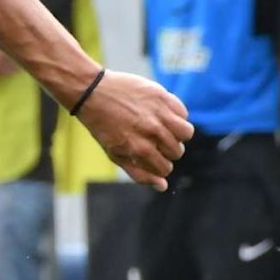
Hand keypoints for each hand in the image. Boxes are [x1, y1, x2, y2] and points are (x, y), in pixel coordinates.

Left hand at [73, 70, 191, 189]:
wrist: (92, 93)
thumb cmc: (102, 126)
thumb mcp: (115, 153)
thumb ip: (139, 172)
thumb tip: (163, 186)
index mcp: (140, 149)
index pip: (165, 168)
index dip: (160, 166)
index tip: (152, 158)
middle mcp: (152, 132)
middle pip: (177, 152)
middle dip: (168, 151)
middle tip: (155, 142)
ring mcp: (159, 113)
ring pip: (186, 133)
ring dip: (178, 135)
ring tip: (164, 130)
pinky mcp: (162, 97)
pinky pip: (183, 113)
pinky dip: (176, 117)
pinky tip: (162, 115)